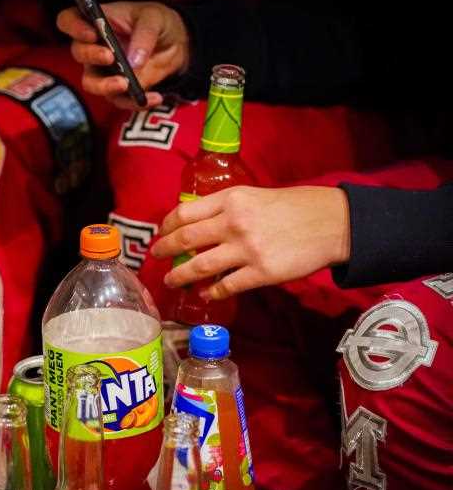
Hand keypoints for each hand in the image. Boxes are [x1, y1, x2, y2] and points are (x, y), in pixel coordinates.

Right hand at [57, 1, 189, 108]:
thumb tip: (133, 62)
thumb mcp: (155, 18)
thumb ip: (144, 35)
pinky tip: (154, 97)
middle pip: (78, 52)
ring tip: (125, 84)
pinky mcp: (117, 90)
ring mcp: (102, 70)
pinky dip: (135, 102)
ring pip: (91, 82)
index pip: (69, 20)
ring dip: (105, 86)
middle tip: (110, 57)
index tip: (91, 34)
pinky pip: (119, 100)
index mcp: (97, 21)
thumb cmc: (157, 22)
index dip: (73, 26)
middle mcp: (93, 46)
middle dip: (91, 56)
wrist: (174, 43)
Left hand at [150, 186, 351, 298]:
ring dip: (179, 276)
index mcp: (231, 199)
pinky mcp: (261, 273)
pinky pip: (226, 286)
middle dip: (165, 250)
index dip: (167, 226)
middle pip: (185, 239)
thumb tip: (196, 224)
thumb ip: (225, 207)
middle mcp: (234, 223)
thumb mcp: (254, 195)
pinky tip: (205, 294)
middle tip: (156, 257)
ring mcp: (247, 249)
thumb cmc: (295, 207)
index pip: (185, 213)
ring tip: (171, 281)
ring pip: (199, 266)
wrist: (333, 223)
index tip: (161, 233)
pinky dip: (211, 292)